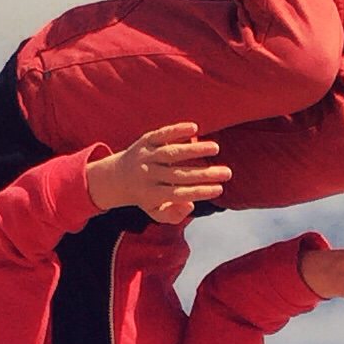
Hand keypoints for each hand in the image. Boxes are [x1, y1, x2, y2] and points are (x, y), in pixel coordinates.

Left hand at [85, 124, 231, 224]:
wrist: (116, 177)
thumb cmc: (144, 196)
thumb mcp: (155, 212)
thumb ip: (173, 215)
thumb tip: (190, 205)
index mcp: (151, 194)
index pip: (179, 194)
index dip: (199, 192)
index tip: (219, 189)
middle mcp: (148, 174)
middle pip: (179, 175)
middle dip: (204, 174)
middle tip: (227, 172)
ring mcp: (146, 156)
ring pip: (172, 153)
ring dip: (194, 150)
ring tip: (216, 148)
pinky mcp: (145, 140)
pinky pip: (162, 135)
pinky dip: (177, 130)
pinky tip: (195, 128)